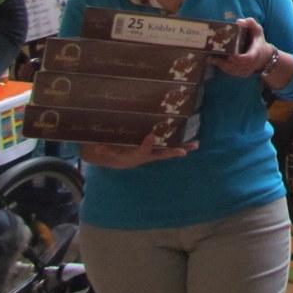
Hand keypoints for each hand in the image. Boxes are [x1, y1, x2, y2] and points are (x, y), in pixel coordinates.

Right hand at [82, 134, 196, 168]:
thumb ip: (101, 149)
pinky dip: (178, 144)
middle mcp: (141, 156)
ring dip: (180, 147)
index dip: (146, 146)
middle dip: (171, 152)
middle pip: (158, 155)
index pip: (139, 153)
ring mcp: (148, 153)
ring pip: (166, 151)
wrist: (104, 155)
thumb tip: (97, 148)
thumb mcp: (98, 150)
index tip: (151, 135)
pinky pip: (165, 146)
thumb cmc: (101, 150)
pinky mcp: (151, 148)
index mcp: (128, 157)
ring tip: (195, 144)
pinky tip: (190, 140)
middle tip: (183, 151)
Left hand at [210, 18, 268, 76]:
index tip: (231, 56)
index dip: (239, 58)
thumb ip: (251, 23)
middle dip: (225, 62)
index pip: (248, 58)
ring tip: (212, 59)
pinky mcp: (243, 74)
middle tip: (213, 57)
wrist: (265, 56)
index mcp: (256, 51)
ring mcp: (248, 70)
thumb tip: (239, 21)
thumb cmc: (258, 41)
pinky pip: (232, 73)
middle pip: (237, 66)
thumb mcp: (258, 30)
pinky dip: (224, 69)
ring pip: (233, 71)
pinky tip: (216, 63)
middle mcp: (252, 63)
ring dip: (222, 66)